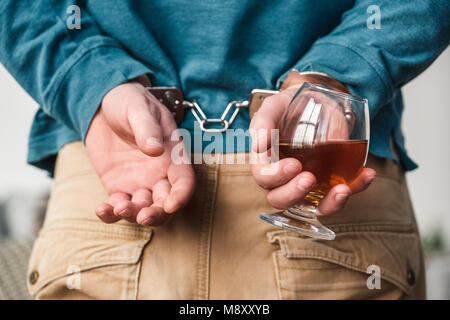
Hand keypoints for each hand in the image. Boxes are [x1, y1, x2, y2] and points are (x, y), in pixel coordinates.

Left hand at [85, 80, 194, 225]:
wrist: (102, 104)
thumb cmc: (128, 102)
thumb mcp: (138, 108)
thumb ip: (147, 128)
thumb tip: (155, 149)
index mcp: (173, 155)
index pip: (184, 182)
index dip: (181, 196)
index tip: (171, 205)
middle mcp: (159, 173)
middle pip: (166, 203)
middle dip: (157, 214)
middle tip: (143, 216)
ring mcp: (139, 182)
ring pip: (143, 209)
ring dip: (133, 214)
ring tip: (118, 206)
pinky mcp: (117, 186)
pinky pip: (117, 205)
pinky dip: (111, 213)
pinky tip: (101, 209)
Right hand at [250, 74, 375, 215]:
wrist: (318, 100)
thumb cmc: (290, 106)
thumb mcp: (274, 105)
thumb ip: (263, 121)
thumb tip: (257, 145)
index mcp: (266, 162)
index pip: (264, 179)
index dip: (276, 177)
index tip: (294, 164)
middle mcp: (284, 178)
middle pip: (281, 200)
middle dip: (295, 194)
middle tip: (309, 178)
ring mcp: (308, 182)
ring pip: (313, 207)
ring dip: (329, 204)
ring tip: (343, 189)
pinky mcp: (330, 180)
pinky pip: (341, 193)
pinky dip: (356, 187)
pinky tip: (366, 174)